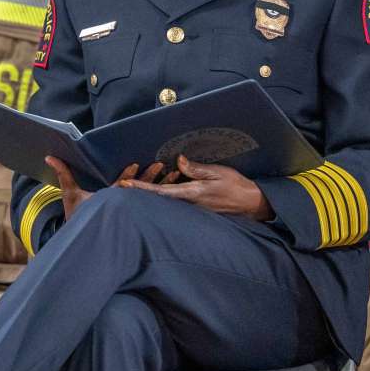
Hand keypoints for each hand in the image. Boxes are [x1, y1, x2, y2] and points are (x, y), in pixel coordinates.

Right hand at [48, 158, 178, 220]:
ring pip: (151, 196)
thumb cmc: (78, 217)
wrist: (86, 242)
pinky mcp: (141, 215)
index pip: (119, 186)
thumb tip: (50, 156)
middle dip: (150, 177)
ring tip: (175, 173)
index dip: (127, 176)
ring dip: (163, 184)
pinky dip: (167, 195)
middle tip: (161, 165)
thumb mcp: (70, 195)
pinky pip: (156, 204)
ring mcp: (133, 211)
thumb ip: (63, 174)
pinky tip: (178, 187)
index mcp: (109, 199)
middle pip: (139, 190)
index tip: (135, 165)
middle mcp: (123, 205)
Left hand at [120, 155, 274, 219]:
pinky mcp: (195, 209)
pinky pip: (175, 202)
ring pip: (165, 202)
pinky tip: (153, 191)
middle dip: (139, 192)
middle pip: (158, 199)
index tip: (124, 185)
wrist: (251, 204)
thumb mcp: (219, 173)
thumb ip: (197, 169)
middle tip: (117, 186)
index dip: (141, 188)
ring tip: (130, 186)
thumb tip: (179, 161)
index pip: (161, 192)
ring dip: (149, 194)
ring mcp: (191, 209)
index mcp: (192, 193)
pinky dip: (162, 196)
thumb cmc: (237, 187)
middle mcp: (188, 203)